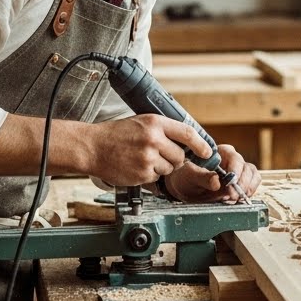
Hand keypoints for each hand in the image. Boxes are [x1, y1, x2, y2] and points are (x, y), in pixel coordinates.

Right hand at [85, 114, 212, 186]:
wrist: (93, 147)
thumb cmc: (117, 134)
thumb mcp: (143, 122)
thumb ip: (164, 130)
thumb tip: (188, 142)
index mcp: (155, 123)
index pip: (188, 134)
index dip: (201, 145)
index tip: (207, 152)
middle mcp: (154, 140)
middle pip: (180, 156)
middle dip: (175, 159)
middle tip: (160, 155)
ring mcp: (148, 158)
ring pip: (169, 168)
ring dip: (161, 167)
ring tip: (143, 158)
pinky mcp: (142, 174)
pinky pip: (156, 178)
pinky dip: (150, 175)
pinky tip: (136, 166)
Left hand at [163, 145, 260, 202]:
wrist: (186, 189)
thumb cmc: (186, 178)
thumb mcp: (190, 177)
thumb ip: (202, 177)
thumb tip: (216, 181)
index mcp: (221, 153)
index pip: (236, 158)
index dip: (236, 171)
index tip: (231, 184)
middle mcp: (233, 160)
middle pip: (247, 168)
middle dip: (242, 184)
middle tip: (232, 196)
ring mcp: (239, 171)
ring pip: (253, 176)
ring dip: (247, 188)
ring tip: (235, 199)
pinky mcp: (242, 182)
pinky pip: (253, 184)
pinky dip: (249, 192)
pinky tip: (238, 199)